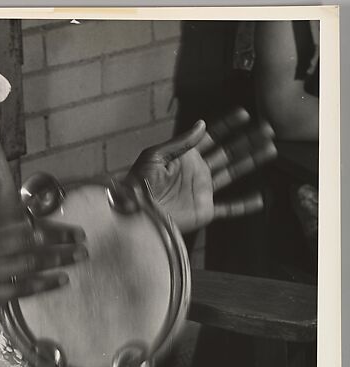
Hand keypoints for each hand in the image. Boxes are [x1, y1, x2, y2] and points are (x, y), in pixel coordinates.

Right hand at [0, 217, 87, 342]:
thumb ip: (2, 231)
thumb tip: (34, 220)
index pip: (21, 224)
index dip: (50, 226)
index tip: (72, 229)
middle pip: (28, 240)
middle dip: (59, 239)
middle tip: (82, 240)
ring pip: (29, 263)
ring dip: (58, 259)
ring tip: (79, 257)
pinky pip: (24, 287)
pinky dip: (46, 283)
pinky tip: (63, 280)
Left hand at [126, 109, 276, 233]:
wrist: (135, 212)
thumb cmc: (138, 183)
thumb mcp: (155, 156)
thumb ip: (180, 142)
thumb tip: (201, 124)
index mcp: (184, 157)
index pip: (210, 137)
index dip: (227, 125)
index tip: (244, 114)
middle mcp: (196, 171)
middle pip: (227, 152)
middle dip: (247, 140)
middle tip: (267, 129)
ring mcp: (202, 191)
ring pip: (232, 173)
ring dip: (251, 162)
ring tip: (270, 149)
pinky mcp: (204, 210)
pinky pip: (228, 208)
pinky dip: (244, 205)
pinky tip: (260, 199)